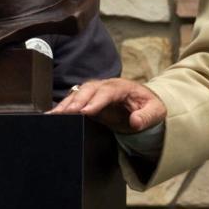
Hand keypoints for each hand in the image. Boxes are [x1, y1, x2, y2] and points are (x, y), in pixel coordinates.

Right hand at [49, 79, 166, 133]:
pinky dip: (63, 108)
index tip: (86, 111)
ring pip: (78, 94)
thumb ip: (147, 116)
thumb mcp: (156, 111)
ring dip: (66, 104)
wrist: (144, 105)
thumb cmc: (149, 106)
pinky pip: (74, 102)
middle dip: (77, 101)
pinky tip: (52, 116)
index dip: (96, 101)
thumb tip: (135, 122)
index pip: (108, 91)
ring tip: (54, 115)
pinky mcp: (88, 101)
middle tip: (66, 113)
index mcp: (122, 86)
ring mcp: (95, 93)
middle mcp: (106, 86)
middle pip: (89, 90)